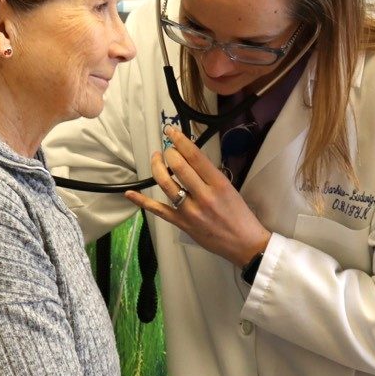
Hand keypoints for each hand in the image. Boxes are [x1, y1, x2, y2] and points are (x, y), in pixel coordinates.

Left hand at [124, 126, 270, 267]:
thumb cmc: (239, 214)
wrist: (244, 243)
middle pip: (178, 167)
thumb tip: (188, 158)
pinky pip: (158, 210)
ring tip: (156, 159)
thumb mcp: (229, 188)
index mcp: (218, 183)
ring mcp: (190, 211)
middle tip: (167, 150)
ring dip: (157, 168)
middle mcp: (203, 196)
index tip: (170, 132)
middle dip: (168, 154)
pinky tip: (130, 193)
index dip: (179, 140)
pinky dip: (142, 202)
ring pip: (166, 184)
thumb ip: (209, 174)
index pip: (194, 156)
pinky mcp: (181, 223)